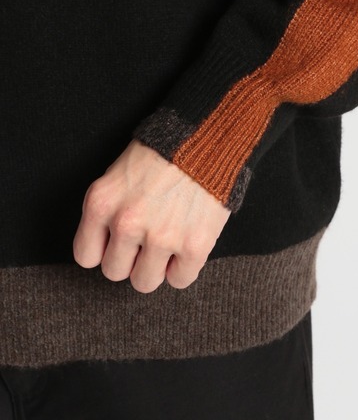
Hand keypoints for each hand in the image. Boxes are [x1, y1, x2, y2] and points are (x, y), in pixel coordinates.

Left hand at [73, 138, 230, 293]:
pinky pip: (180, 280)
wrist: (208, 137)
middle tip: (147, 240)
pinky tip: (187, 246)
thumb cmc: (164, 151)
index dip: (105, 249)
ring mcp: (161, 237)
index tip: (119, 242)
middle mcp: (126, 224)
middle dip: (130, 259)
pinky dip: (184, 268)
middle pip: (114, 272)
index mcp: (102, 204)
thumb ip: (110, 209)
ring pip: (144, 282)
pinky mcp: (194, 245)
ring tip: (168, 245)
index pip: (86, 255)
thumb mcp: (120, 173)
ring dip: (156, 267)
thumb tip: (111, 245)